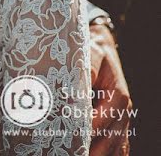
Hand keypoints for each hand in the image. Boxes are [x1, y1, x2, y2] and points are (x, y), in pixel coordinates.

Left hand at [89, 23, 131, 155]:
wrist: (101, 50)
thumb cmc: (93, 52)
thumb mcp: (90, 54)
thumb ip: (87, 67)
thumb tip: (82, 79)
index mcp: (118, 96)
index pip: (106, 116)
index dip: (91, 126)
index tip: (75, 135)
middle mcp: (121, 111)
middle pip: (112, 137)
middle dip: (95, 148)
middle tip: (77, 154)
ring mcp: (119, 120)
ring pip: (115, 145)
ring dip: (100, 152)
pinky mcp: (114, 125)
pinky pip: (116, 146)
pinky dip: (108, 153)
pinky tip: (92, 155)